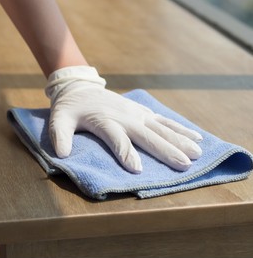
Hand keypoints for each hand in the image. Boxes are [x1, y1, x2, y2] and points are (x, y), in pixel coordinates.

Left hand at [45, 66, 202, 172]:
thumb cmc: (69, 108)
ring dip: (180, 140)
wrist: (80, 87)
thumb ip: (59, 136)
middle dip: (165, 150)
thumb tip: (61, 155)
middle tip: (184, 164)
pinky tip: (196, 136)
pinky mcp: (142, 112)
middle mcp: (125, 117)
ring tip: (198, 153)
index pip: (117, 139)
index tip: (137, 170)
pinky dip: (180, 128)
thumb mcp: (59, 120)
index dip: (126, 154)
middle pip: (147, 135)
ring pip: (161, 128)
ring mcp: (136, 114)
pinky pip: (164, 120)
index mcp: (104, 121)